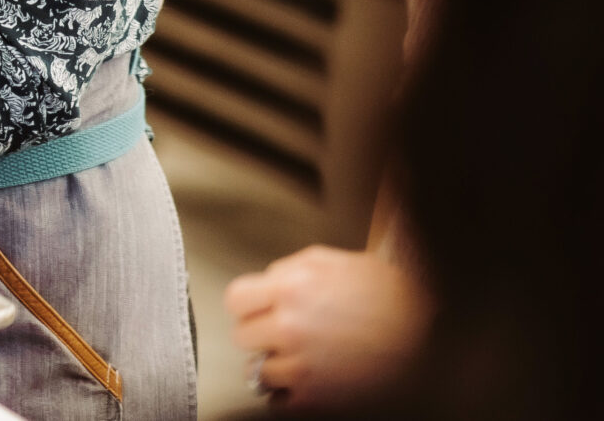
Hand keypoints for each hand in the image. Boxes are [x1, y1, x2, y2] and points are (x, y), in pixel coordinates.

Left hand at [225, 246, 424, 408]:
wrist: (429, 334)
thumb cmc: (387, 294)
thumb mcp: (330, 262)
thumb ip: (287, 270)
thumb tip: (264, 284)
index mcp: (290, 288)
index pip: (235, 301)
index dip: (248, 305)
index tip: (258, 310)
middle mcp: (290, 327)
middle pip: (243, 336)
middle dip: (261, 333)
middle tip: (283, 334)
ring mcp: (302, 365)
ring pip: (259, 370)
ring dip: (276, 365)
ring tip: (302, 358)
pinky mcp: (318, 398)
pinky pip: (278, 402)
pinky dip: (287, 394)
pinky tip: (306, 381)